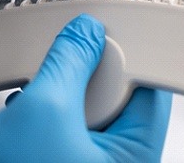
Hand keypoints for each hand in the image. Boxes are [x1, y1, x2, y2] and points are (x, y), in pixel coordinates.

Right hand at [0, 14, 171, 162]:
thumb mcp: (43, 114)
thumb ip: (69, 63)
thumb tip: (85, 33)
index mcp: (137, 153)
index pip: (151, 84)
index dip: (127, 54)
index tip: (103, 36)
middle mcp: (123, 159)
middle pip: (121, 92)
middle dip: (88, 77)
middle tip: (65, 73)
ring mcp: (96, 161)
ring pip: (92, 106)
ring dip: (63, 95)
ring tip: (40, 100)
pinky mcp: (72, 160)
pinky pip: (73, 124)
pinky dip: (52, 113)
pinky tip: (32, 116)